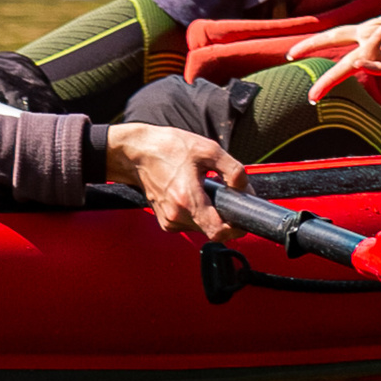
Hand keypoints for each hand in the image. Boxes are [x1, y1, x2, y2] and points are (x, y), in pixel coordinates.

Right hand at [106, 124, 247, 242]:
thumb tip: (245, 188)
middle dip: (225, 216)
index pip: (218, 232)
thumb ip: (233, 170)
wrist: (136, 152)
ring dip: (212, 214)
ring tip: (209, 191)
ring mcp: (168, 220)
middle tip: (227, 194)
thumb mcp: (208, 150)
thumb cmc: (168, 148)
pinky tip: (197, 195)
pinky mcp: (165, 220)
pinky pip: (191, 224)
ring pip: (202, 227)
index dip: (236, 228)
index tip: (243, 217)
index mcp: (187, 200)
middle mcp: (176, 216)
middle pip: (213, 230)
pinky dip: (199, 213)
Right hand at [289, 0, 380, 100]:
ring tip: (364, 49)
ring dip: (358, 59)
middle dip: (327, 79)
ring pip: (363, 65)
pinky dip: (374, 66)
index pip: (335, 36)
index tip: (294, 53)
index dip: (314, 43)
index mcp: (367, 30)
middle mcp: (373, 46)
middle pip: (343, 64)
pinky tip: (364, 63)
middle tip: (311, 96)